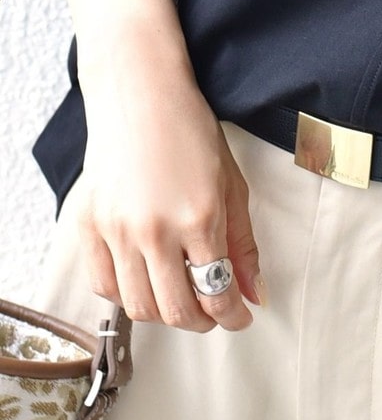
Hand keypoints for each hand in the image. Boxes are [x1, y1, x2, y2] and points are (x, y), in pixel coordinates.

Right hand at [75, 49, 265, 333]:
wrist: (141, 98)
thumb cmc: (192, 134)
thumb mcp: (233, 184)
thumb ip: (243, 242)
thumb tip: (255, 292)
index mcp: (200, 217)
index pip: (218, 292)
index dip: (233, 315)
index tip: (240, 317)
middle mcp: (156, 231)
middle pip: (177, 310)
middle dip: (203, 321)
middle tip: (214, 313)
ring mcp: (117, 232)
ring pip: (139, 307)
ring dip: (166, 314)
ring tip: (182, 299)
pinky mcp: (88, 228)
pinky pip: (105, 287)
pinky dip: (128, 296)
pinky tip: (147, 281)